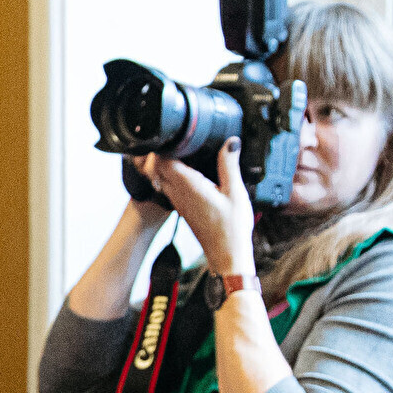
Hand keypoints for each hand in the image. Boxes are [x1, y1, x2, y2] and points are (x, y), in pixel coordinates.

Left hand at [143, 140, 254, 286]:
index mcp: (188, 186)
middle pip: (157, 167)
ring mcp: (178, 202)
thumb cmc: (232, 228)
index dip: (165, 146)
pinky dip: (174, 176)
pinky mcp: (182, 208)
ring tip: (185, 153)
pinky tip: (191, 173)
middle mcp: (178, 193)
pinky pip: (170, 187)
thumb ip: (229, 165)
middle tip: (181, 141)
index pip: (162, 160)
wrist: (227, 255)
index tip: (178, 136)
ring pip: (161, 177)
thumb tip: (230, 142)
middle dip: (163, 152)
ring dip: (167, 164)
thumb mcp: (236, 192)